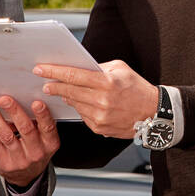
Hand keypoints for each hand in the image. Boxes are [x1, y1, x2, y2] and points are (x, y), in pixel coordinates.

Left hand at [0, 96, 58, 187]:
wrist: (27, 176)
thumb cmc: (35, 149)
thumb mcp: (44, 139)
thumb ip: (38, 123)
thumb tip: (22, 98)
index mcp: (50, 143)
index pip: (48, 127)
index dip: (43, 115)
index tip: (36, 103)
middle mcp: (37, 152)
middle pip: (26, 129)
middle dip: (14, 112)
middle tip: (5, 99)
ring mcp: (20, 159)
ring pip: (6, 136)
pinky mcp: (5, 163)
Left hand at [33, 60, 156, 137]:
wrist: (153, 113)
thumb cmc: (138, 88)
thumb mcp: (121, 69)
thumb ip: (99, 67)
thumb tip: (79, 68)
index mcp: (107, 82)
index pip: (74, 75)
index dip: (55, 72)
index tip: (40, 69)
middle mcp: (102, 100)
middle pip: (69, 91)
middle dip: (54, 86)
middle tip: (45, 83)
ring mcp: (100, 116)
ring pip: (74, 104)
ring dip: (66, 97)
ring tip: (63, 91)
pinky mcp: (99, 128)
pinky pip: (82, 115)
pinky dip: (80, 108)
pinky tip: (82, 103)